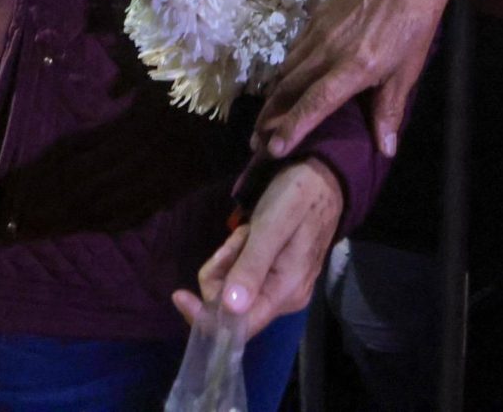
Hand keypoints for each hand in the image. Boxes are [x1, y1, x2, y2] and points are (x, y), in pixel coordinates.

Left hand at [174, 158, 343, 332]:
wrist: (323, 177)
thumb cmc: (299, 196)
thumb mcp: (272, 225)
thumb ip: (253, 265)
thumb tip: (231, 309)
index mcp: (287, 292)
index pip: (240, 326)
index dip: (206, 318)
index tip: (179, 295)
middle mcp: (285, 299)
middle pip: (231, 306)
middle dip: (221, 272)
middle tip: (237, 238)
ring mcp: (281, 288)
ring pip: (233, 288)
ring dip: (229, 258)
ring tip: (248, 231)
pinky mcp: (276, 276)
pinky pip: (242, 276)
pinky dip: (237, 255)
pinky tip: (250, 234)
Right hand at [254, 0, 449, 160]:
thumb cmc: (413, 27)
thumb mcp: (407, 72)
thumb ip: (389, 111)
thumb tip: (385, 151)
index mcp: (354, 67)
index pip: (315, 103)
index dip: (292, 127)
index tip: (272, 149)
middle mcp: (329, 50)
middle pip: (289, 89)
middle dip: (269, 119)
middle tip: (256, 144)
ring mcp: (319, 32)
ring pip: (286, 69)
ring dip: (273, 98)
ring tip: (264, 121)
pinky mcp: (316, 17)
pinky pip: (293, 50)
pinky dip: (284, 72)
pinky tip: (284, 83)